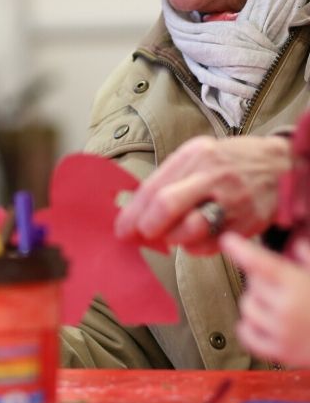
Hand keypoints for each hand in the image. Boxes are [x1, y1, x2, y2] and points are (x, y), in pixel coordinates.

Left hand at [114, 135, 290, 253]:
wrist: (279, 166)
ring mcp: (230, 199)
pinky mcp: (246, 222)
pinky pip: (211, 244)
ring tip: (172, 235)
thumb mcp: (198, 156)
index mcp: (194, 155)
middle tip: (143, 235)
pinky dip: (195, 247)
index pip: (153, 187)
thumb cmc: (229, 162)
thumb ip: (170, 179)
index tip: (122, 229)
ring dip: (173, 238)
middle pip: (166, 205)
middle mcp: (211, 175)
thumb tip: (138, 208)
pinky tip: (194, 240)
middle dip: (147, 226)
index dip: (133, 212)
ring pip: (188, 229)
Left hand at [221, 232, 309, 366]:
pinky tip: (262, 322)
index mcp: (297, 285)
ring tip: (276, 305)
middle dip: (262, 281)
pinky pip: (247, 335)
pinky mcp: (280, 353)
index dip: (241, 250)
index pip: (261, 263)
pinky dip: (249, 328)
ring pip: (246, 306)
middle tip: (280, 286)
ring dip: (256, 303)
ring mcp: (282, 332)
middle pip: (252, 283)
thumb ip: (308, 259)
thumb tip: (296, 247)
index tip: (227, 240)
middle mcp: (287, 308)